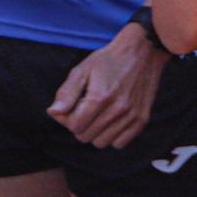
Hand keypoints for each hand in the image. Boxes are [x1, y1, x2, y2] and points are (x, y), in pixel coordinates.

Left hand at [46, 24, 168, 148]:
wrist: (142, 52)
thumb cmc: (108, 60)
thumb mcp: (81, 70)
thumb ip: (66, 93)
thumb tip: (53, 113)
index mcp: (99, 97)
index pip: (75, 126)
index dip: (66, 119)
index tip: (69, 108)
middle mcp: (118, 110)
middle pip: (86, 136)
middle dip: (79, 125)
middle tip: (82, 109)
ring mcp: (132, 116)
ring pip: (102, 142)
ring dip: (94, 132)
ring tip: (96, 114)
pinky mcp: (142, 120)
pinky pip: (120, 143)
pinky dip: (111, 136)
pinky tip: (109, 121)